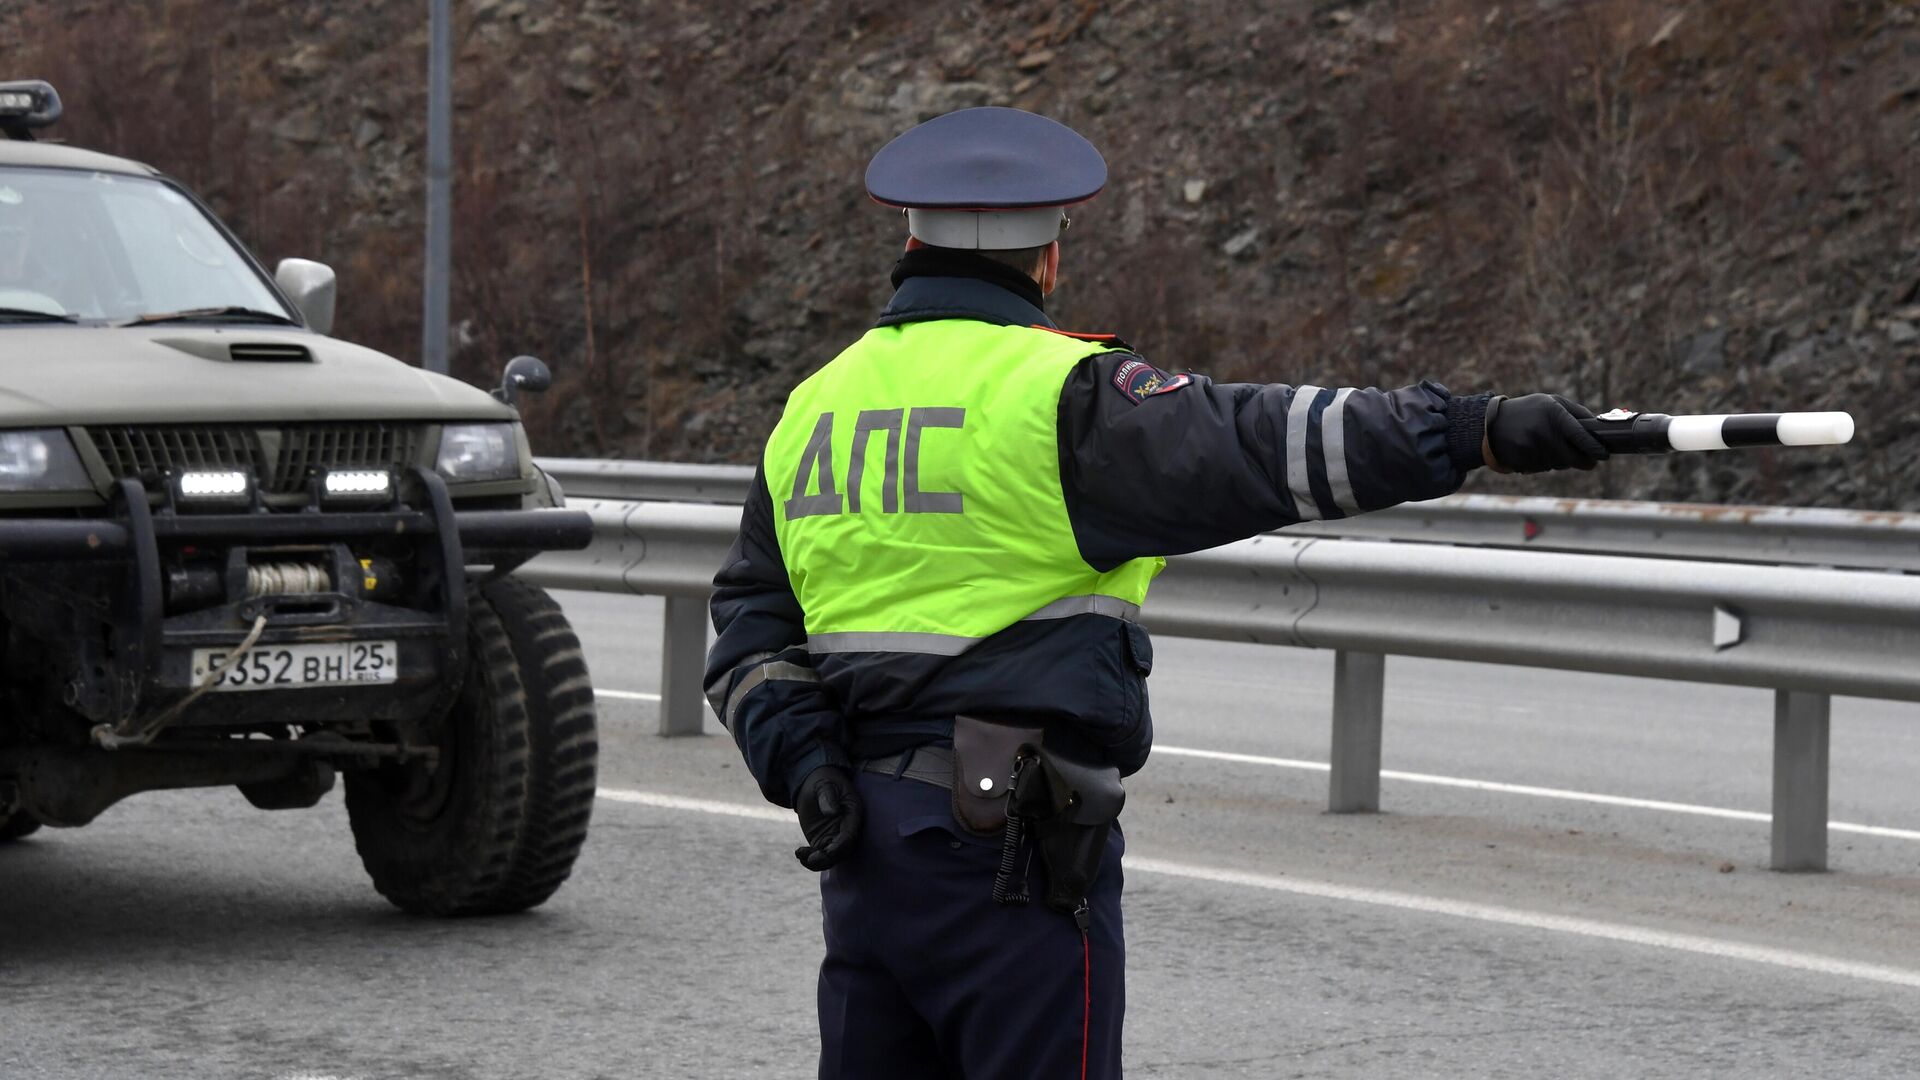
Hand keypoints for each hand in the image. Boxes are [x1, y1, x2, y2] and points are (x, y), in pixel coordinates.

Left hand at [793, 766, 863, 870]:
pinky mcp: (822, 840)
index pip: (850, 836)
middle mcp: (846, 829)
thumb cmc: (823, 780)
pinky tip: (798, 853)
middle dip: (828, 859)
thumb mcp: (825, 785)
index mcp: (853, 814)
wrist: (814, 782)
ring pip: (831, 858)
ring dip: (817, 862)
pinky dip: (809, 858)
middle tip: (811, 858)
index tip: (827, 852)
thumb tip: (832, 812)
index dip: (840, 847)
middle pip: (842, 852)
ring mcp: (834, 836)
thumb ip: (828, 797)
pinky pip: (819, 855)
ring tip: (800, 854)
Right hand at [1484, 394, 1609, 472]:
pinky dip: (1547, 464)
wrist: (1491, 424)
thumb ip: (1576, 413)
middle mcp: (1543, 431)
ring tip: (1557, 450)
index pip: (1581, 436)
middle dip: (1586, 461)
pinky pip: (1544, 468)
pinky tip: (1539, 453)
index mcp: (1553, 413)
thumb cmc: (1529, 411)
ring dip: (1564, 461)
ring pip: (1559, 464)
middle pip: (1573, 457)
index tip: (1604, 455)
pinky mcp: (1523, 461)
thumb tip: (1600, 428)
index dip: (1595, 449)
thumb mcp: (1551, 402)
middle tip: (1591, 462)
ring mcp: (1531, 448)